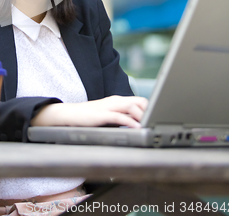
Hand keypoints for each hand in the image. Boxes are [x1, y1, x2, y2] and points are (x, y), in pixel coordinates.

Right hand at [30, 95, 147, 128]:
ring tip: (150, 125)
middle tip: (157, 122)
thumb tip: (137, 125)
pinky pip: (119, 117)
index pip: (139, 100)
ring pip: (131, 106)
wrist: (70, 115)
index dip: (151, 108)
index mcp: (118, 100)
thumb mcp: (109, 116)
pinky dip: (130, 122)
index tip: (158, 118)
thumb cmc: (89, 117)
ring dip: (143, 116)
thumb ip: (122, 117)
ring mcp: (108, 106)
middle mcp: (115, 101)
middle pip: (139, 101)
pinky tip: (136, 128)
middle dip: (150, 110)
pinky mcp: (101, 115)